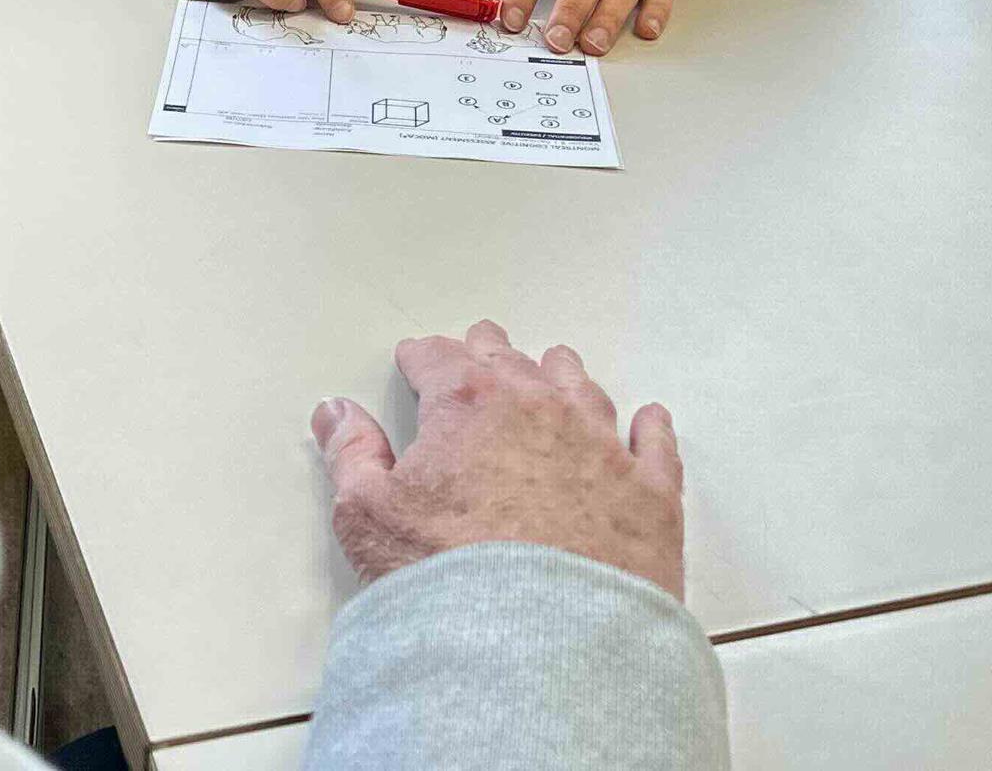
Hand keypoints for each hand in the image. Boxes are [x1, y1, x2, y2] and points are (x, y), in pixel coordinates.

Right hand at [310, 320, 684, 600]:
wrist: (543, 645)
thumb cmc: (451, 580)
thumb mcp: (368, 517)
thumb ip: (350, 455)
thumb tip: (336, 414)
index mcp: (470, 402)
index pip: (439, 358)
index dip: (423, 358)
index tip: (417, 360)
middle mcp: (541, 408)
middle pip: (512, 360)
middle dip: (489, 352)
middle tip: (480, 347)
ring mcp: (602, 448)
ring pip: (582, 389)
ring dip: (562, 376)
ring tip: (555, 367)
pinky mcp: (650, 495)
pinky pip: (655, 445)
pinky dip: (649, 428)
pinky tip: (648, 419)